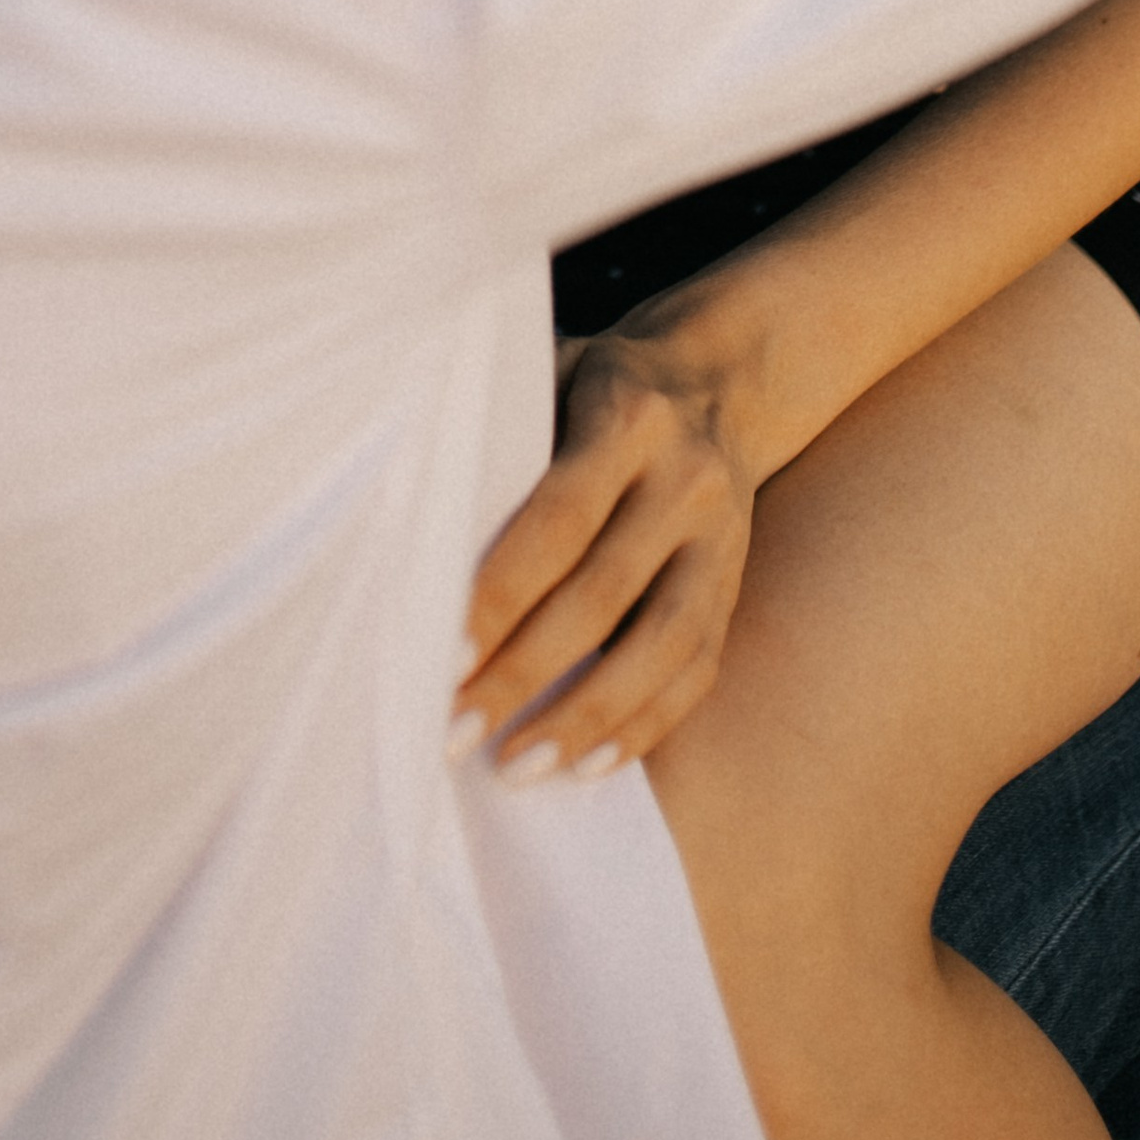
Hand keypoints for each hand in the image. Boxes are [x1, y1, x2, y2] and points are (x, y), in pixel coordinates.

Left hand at [452, 327, 759, 781]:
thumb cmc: (593, 385)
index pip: (560, 517)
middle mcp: (685, 478)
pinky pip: (698, 669)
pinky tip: (586, 765)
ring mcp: (721, 537)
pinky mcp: (733, 584)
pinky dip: (644, 725)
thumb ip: (499, 434)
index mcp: (627, 417)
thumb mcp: (550, 372)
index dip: (504, 592)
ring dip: (586, 717)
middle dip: (525, 672)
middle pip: (604, 592)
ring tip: (515, 768)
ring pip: (663, 644)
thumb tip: (406, 521)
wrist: (718, 377)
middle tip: (454, 729)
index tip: (446, 656)